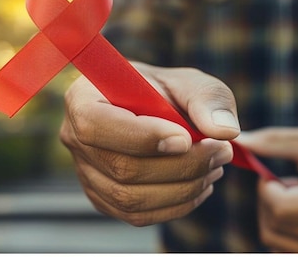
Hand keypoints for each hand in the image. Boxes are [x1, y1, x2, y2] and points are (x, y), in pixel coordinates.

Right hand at [60, 63, 240, 225]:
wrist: (153, 109)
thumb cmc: (165, 90)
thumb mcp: (189, 81)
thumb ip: (208, 98)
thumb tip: (224, 131)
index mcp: (83, 98)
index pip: (97, 125)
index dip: (142, 137)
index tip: (187, 138)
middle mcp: (74, 138)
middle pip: (121, 168)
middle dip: (180, 165)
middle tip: (221, 151)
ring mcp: (86, 172)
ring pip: (131, 198)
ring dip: (183, 188)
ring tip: (216, 166)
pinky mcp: (103, 198)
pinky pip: (136, 215)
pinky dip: (175, 206)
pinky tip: (200, 185)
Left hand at [236, 127, 297, 251]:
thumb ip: (274, 142)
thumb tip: (236, 142)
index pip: (282, 209)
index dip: (267, 190)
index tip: (274, 177)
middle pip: (273, 226)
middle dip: (267, 200)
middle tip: (284, 184)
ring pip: (272, 240)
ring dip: (272, 214)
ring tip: (296, 197)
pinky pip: (279, 249)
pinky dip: (278, 228)